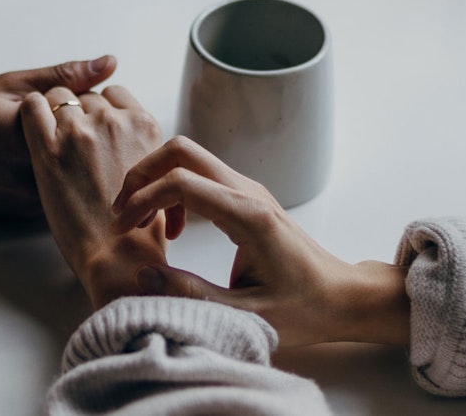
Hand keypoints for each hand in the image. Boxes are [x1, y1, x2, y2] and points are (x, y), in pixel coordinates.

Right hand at [0, 56, 115, 216]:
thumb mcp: (7, 85)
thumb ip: (62, 76)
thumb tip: (109, 63)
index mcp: (34, 137)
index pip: (95, 119)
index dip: (91, 105)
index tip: (74, 98)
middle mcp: (37, 175)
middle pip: (92, 152)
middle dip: (90, 133)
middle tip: (64, 118)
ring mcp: (34, 200)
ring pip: (80, 176)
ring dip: (79, 158)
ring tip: (44, 142)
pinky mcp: (29, 215)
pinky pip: (63, 192)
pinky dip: (64, 177)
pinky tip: (38, 162)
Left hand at [20, 84, 165, 308]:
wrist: (118, 256)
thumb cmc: (139, 228)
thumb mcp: (156, 175)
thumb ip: (142, 148)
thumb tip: (129, 142)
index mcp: (144, 125)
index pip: (115, 93)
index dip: (101, 108)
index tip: (93, 127)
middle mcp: (114, 121)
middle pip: (86, 96)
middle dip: (77, 113)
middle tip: (71, 143)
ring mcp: (80, 131)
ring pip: (58, 96)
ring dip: (53, 113)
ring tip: (51, 141)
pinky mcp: (48, 148)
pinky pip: (32, 105)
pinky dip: (30, 111)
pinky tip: (32, 130)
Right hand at [111, 136, 409, 346]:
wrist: (343, 297)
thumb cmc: (304, 309)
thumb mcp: (245, 315)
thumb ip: (191, 295)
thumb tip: (143, 276)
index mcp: (248, 216)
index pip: (180, 182)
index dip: (141, 200)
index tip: (122, 229)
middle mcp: (248, 192)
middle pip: (181, 151)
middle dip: (142, 175)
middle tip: (123, 214)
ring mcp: (249, 189)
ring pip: (189, 158)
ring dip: (156, 181)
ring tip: (142, 223)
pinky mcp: (247, 196)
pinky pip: (201, 175)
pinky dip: (174, 191)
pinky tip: (173, 229)